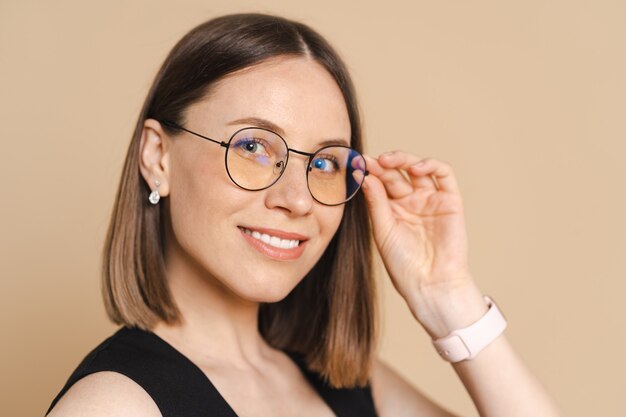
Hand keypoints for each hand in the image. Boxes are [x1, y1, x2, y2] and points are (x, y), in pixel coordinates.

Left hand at [362, 151, 480, 331]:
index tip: (357, 164)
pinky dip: (431, 165)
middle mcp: (411, 202)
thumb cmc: (404, 264)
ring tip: (388, 161)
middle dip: (383, 165)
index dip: (370, 172)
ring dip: (404, 159)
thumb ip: (376, 202)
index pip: (381, 182)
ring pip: (419, 169)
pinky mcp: (451, 201)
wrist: (430, 284)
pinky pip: (444, 175)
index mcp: (392, 209)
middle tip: (370, 161)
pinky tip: (415, 168)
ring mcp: (431, 200)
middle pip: (397, 173)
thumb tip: (366, 176)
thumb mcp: (383, 230)